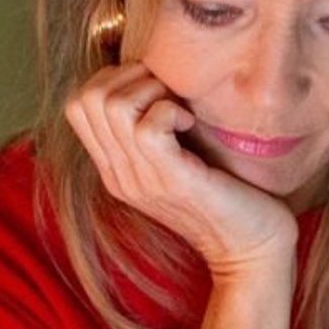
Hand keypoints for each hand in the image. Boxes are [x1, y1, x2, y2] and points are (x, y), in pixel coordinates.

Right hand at [65, 64, 296, 276]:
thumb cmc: (226, 197)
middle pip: (86, 99)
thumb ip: (154, 133)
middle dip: (130, 78)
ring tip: (180, 109)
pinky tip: (191, 124)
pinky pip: (148, 128)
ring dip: (151, 90)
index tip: (156, 90)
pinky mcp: (173, 180)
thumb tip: (154, 81)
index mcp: (115, 169)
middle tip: (168, 94)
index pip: (78, 105)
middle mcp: (120, 174)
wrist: (250, 250)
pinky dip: (170, 110)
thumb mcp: (177, 163)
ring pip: (112, 106)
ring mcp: (142, 179)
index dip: (114, 79)